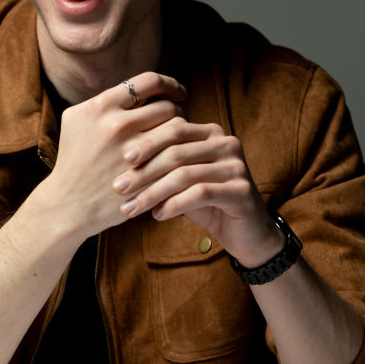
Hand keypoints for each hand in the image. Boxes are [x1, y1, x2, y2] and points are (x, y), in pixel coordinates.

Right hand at [41, 72, 186, 241]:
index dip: (171, 85)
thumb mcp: (76, 120)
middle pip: (168, 107)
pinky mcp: (144, 175)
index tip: (179, 93)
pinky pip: (176, 156)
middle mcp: (117, 125)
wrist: (67, 204)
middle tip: (180, 120)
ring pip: (177, 131)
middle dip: (178, 112)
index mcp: (101, 107)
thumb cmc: (74, 159)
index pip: (150, 82)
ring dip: (183, 133)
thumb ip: (104, 101)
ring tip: (181, 138)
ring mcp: (132, 152)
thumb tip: (138, 88)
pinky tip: (180, 156)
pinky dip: (182, 154)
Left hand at [112, 119, 283, 266]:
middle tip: (118, 188)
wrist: (246, 233)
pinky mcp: (242, 190)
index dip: (144, 145)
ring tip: (130, 208)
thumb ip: (161, 166)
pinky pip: (200, 193)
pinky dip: (174, 204)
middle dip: (143, 171)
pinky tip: (157, 216)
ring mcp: (236, 165)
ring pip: (185, 174)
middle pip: (176, 151)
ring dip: (153, 193)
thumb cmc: (207, 203)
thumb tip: (119, 162)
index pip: (172, 130)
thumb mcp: (181, 181)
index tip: (119, 162)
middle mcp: (226, 142)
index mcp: (210, 132)